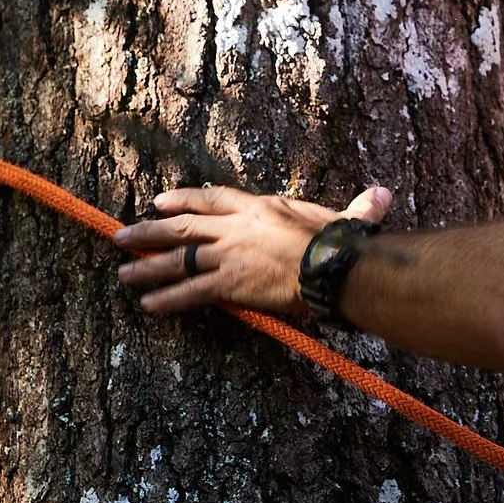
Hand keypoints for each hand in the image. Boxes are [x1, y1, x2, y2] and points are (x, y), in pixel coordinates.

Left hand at [114, 183, 392, 316]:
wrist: (337, 265)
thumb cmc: (345, 245)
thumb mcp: (347, 220)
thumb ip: (358, 209)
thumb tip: (382, 197)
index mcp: (259, 207)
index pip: (211, 198)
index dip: (182, 200)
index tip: (159, 202)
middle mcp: (236, 227)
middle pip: (182, 226)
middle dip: (148, 232)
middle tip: (121, 237)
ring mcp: (229, 255)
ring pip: (178, 259)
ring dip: (146, 267)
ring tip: (122, 276)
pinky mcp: (230, 284)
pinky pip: (190, 292)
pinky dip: (167, 298)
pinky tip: (147, 305)